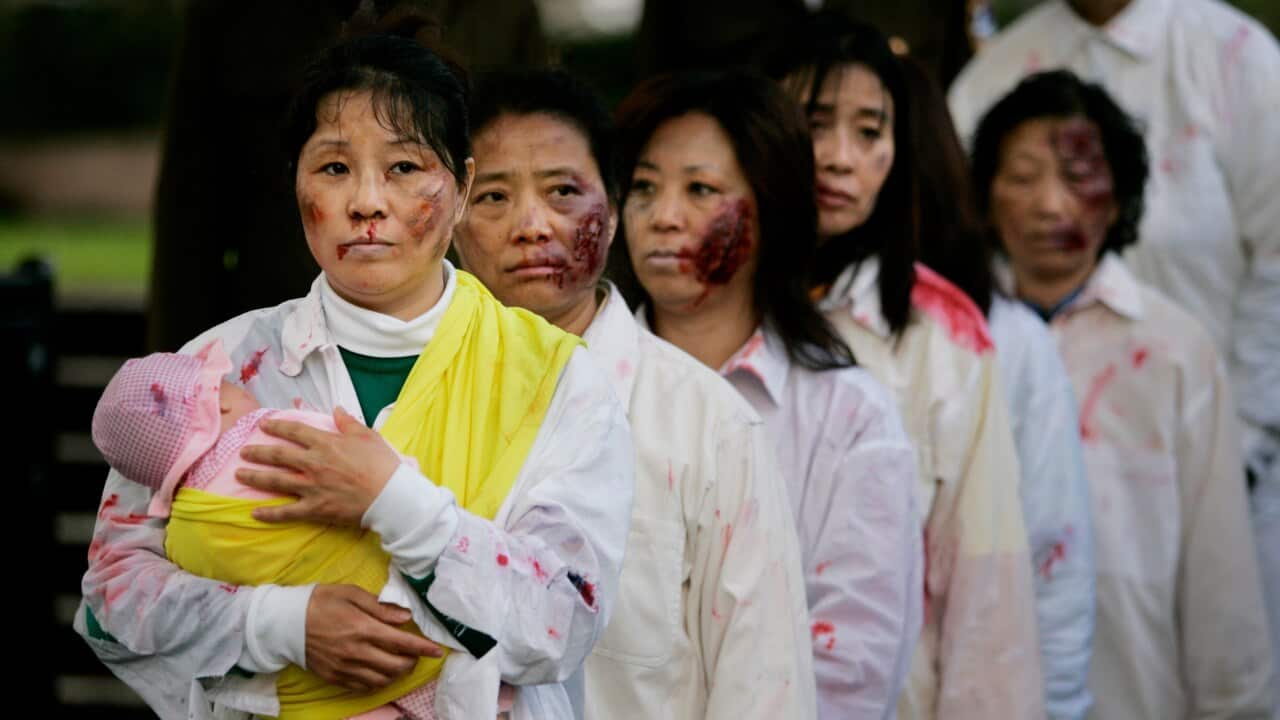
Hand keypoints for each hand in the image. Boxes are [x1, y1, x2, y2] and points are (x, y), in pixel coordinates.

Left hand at [237, 407, 400, 525]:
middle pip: (278, 456)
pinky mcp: (315, 508)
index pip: (294, 431)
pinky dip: (269, 514)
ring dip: (255, 477)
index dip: (277, 426)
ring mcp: (311, 487)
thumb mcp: (367, 436)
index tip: (264, 425)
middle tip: (244, 451)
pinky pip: (287, 512)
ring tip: (240, 474)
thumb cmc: (383, 464)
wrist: (391, 496)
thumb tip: (337, 409)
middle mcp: (313, 463)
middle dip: (258, 452)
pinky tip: (254, 513)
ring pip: (276, 481)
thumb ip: (348, 422)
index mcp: (326, 443)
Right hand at [305, 584, 443, 691]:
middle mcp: (356, 651)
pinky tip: (379, 672)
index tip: (437, 651)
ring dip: (396, 674)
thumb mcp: (350, 593)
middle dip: (411, 662)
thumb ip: (380, 607)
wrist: (284, 622)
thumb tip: (405, 618)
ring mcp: (344, 667)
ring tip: (400, 664)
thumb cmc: (320, 601)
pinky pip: (362, 687)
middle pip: (395, 666)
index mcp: (362, 628)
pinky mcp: (334, 677)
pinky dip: (377, 682)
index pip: (401, 642)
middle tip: (415, 655)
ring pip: (381, 680)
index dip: (423, 648)